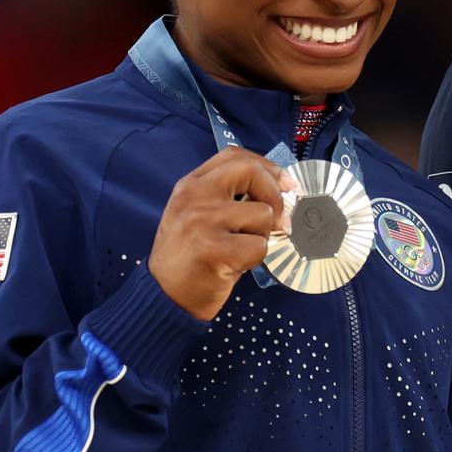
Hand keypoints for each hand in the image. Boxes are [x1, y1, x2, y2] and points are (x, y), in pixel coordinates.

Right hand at [147, 148, 287, 319]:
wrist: (165, 295)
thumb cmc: (188, 256)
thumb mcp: (196, 214)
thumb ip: (226, 196)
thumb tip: (279, 188)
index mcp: (190, 185)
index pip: (234, 156)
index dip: (267, 166)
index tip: (286, 183)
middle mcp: (194, 197)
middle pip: (250, 172)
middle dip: (275, 194)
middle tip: (280, 218)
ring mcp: (202, 222)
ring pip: (262, 214)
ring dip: (262, 236)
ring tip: (241, 249)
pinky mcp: (214, 250)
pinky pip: (259, 246)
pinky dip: (256, 259)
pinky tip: (236, 265)